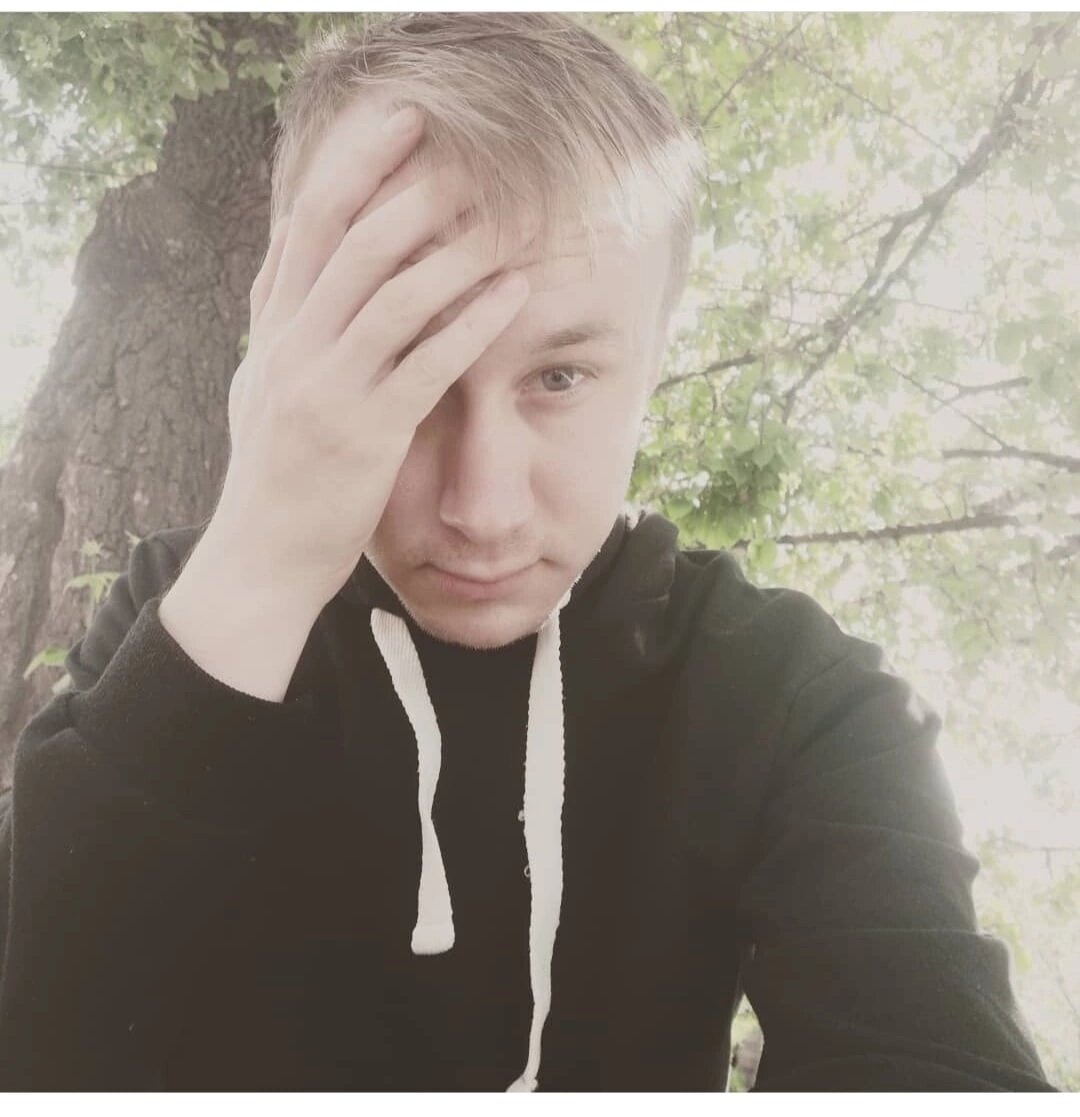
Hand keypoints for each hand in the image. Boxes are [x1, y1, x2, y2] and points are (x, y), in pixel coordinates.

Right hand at [215, 106, 535, 609]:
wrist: (260, 559)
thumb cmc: (272, 475)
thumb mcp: (261, 386)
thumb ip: (280, 323)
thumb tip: (296, 262)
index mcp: (272, 330)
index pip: (306, 224)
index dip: (354, 163)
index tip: (399, 121)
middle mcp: (293, 348)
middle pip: (353, 240)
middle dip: (412, 187)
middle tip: (467, 152)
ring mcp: (328, 390)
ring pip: (395, 294)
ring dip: (457, 249)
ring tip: (506, 217)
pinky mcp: (367, 435)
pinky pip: (429, 364)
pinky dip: (474, 323)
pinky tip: (514, 293)